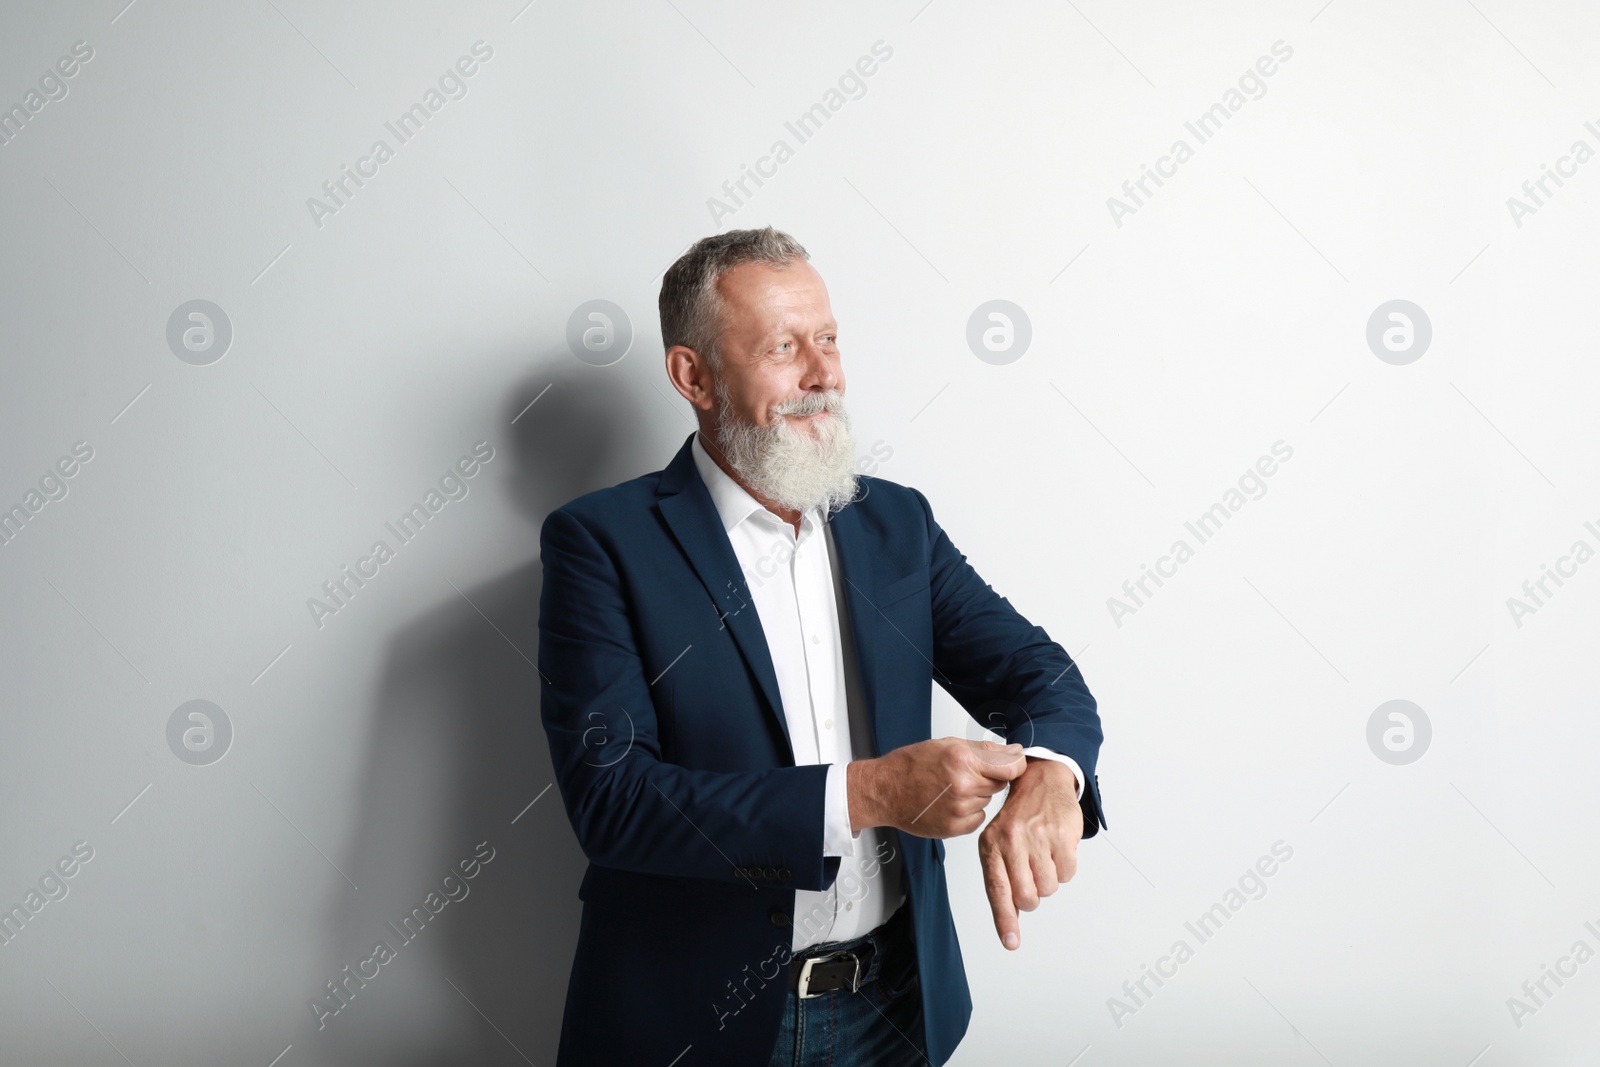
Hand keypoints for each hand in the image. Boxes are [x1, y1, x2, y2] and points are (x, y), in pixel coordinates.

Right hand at [847, 738, 1027, 838]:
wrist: (885, 791)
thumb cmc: (911, 765)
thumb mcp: (948, 744)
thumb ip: (986, 750)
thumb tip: (1016, 752)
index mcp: (964, 760)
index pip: (1012, 766)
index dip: (1014, 764)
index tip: (1012, 764)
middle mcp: (964, 786)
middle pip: (1000, 783)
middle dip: (989, 777)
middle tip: (966, 773)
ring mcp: (960, 810)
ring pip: (988, 801)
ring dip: (977, 795)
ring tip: (951, 788)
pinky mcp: (955, 828)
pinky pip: (978, 818)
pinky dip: (969, 812)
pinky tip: (949, 803)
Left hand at [980, 757, 1080, 950]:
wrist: (1040, 781)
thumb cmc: (1018, 819)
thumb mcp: (998, 844)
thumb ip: (1002, 881)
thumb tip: (1009, 922)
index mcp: (991, 846)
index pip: (997, 890)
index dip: (1005, 919)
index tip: (1011, 942)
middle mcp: (1011, 841)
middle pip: (1028, 897)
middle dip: (1033, 895)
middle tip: (1033, 875)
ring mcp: (1037, 837)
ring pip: (1049, 887)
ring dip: (1050, 880)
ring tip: (1044, 856)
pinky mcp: (1061, 834)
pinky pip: (1068, 873)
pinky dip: (1065, 868)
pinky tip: (1057, 850)